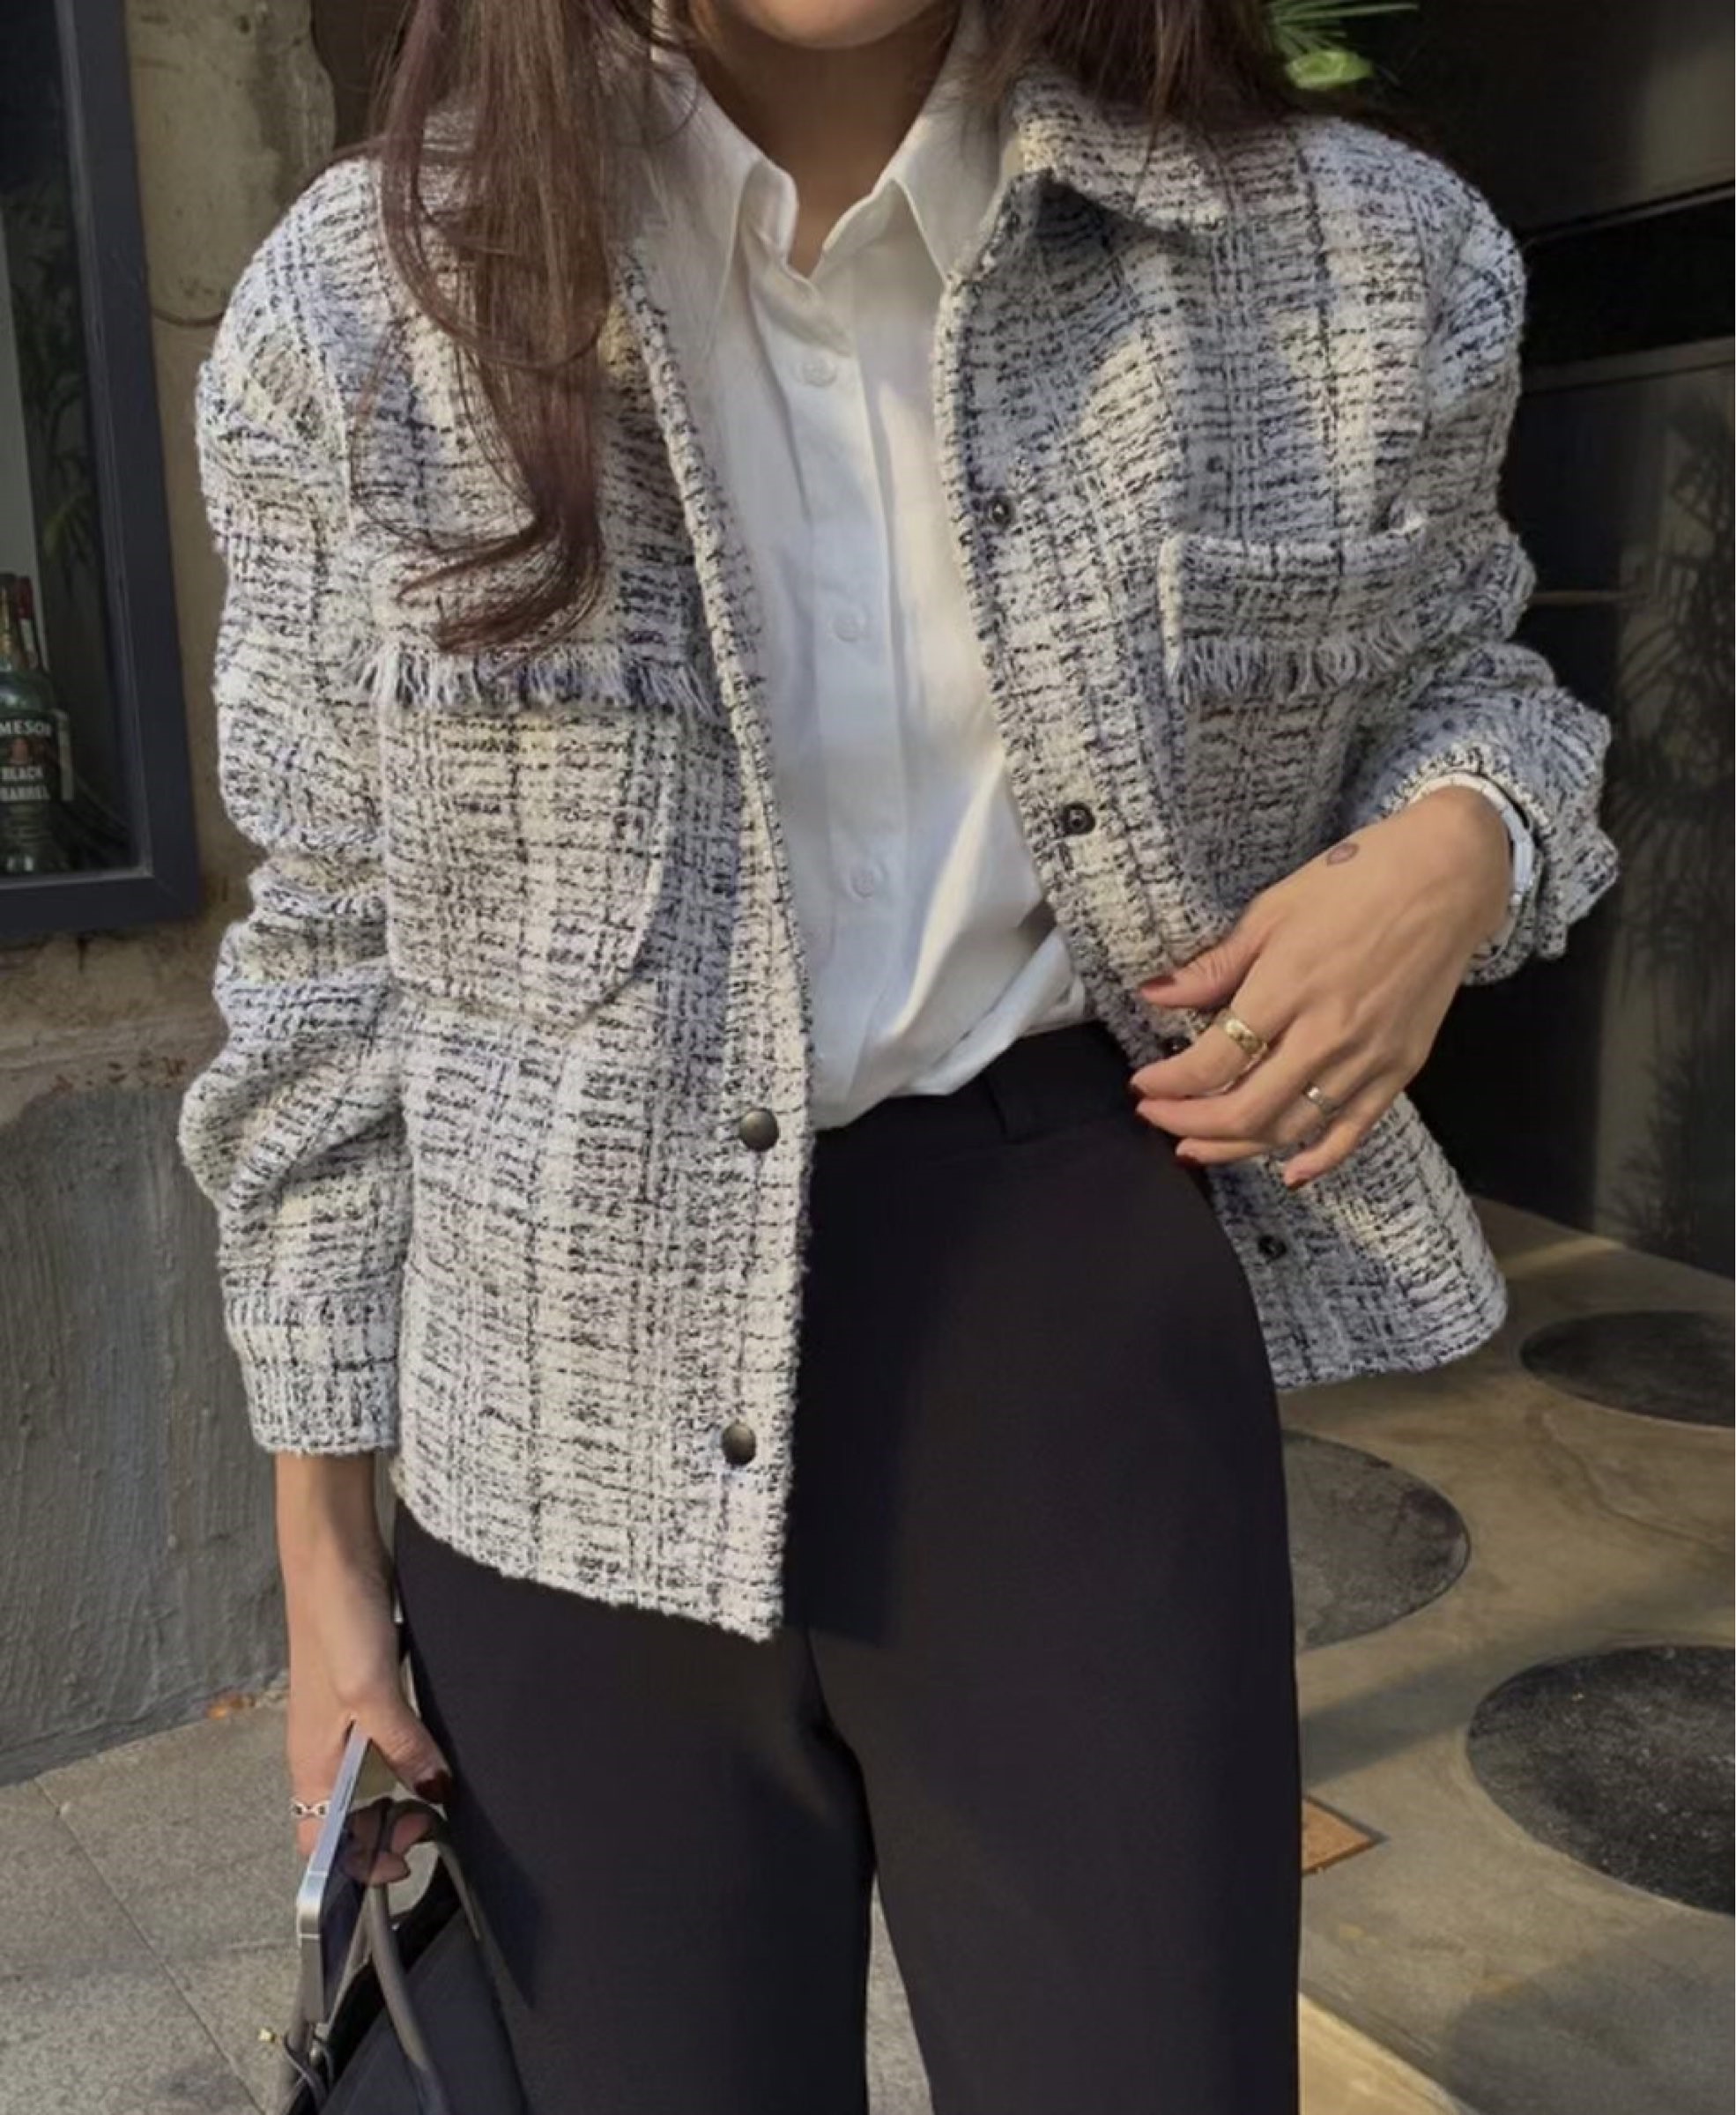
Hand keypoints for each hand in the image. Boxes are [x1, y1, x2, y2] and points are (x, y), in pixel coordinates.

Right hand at [277, 1456, 450, 1880]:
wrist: (334, 1550)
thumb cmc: (338, 1620)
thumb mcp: (372, 1691)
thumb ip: (401, 1746)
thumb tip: (436, 1792)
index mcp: (310, 1763)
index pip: (318, 1846)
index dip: (358, 1866)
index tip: (408, 1856)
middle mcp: (322, 1750)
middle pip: (346, 1820)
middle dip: (386, 1834)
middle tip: (434, 1818)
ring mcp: (344, 1719)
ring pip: (368, 1781)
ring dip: (401, 1795)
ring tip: (442, 1789)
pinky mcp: (367, 1690)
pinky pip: (383, 1743)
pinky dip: (407, 1757)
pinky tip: (437, 1747)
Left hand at [1127, 786, 1512, 1187]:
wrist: (1448, 877)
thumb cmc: (1355, 881)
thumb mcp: (1272, 911)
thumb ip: (1215, 965)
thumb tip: (1155, 996)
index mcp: (1286, 989)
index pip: (1213, 1061)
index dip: (1169, 1083)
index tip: (1143, 1085)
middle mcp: (1326, 1034)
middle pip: (1246, 1109)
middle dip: (1189, 1124)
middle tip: (1158, 1118)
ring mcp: (1368, 1057)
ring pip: (1292, 1128)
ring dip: (1238, 1147)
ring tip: (1198, 1147)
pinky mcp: (1401, 1068)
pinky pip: (1354, 1129)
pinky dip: (1320, 1159)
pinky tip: (1288, 1172)